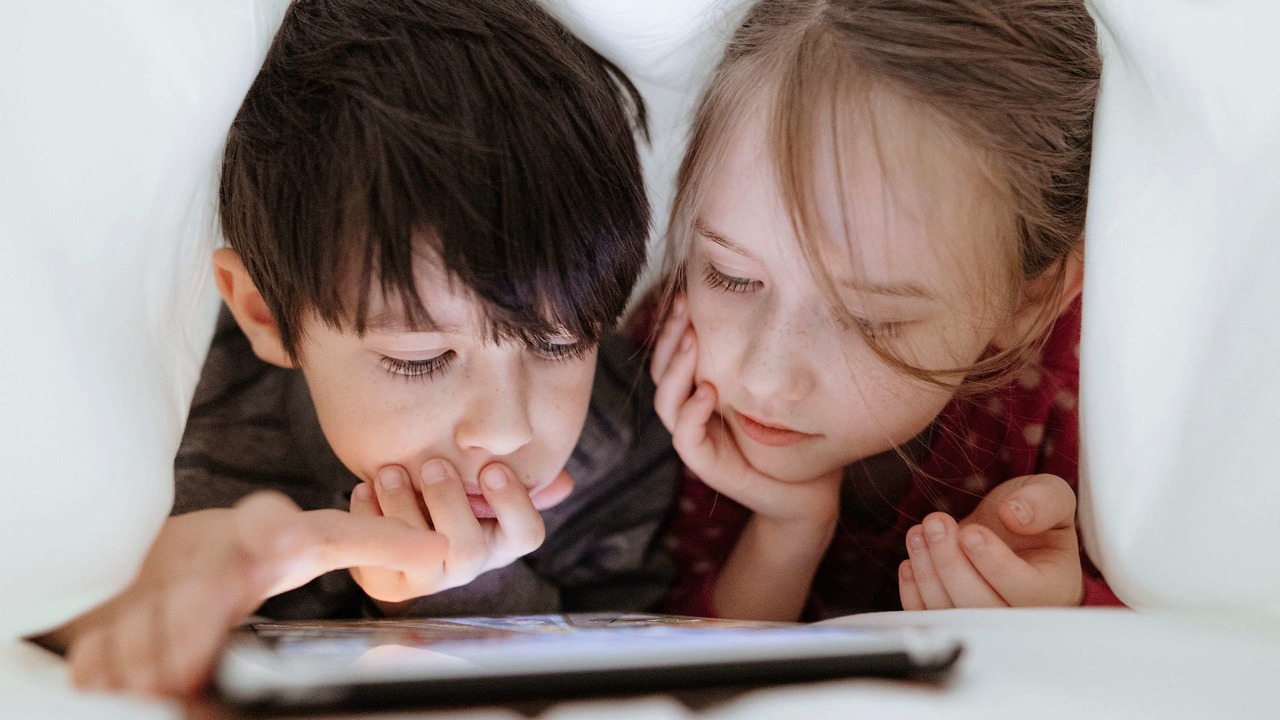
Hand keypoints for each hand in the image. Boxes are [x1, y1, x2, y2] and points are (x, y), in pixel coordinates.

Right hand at [53, 491, 445, 696]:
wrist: (152, 555)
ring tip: (158, 681)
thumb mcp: (308, 543)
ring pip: (140, 631)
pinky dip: (106, 670)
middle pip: (195, 595)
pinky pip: (98, 652)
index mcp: (257, 540)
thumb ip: (371, 545)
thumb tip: (438, 551)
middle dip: (190, 630)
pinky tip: (116, 682)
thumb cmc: (242, 555)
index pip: (268, 522)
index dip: (277, 529)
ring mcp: (147, 587)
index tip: (285, 538)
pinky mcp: (106, 613)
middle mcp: (200, 560)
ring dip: (147, 661)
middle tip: (185, 669)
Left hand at [348, 459, 569, 612]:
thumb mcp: (484, 477)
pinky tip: (362, 491)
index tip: (491, 468)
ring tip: (389, 472)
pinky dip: (367, 520)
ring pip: (420, 554)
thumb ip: (521, 475)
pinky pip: (376, 561)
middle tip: (433, 464)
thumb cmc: (452, 486)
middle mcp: (468, 564)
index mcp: (501, 539)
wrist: (401, 508)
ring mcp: (428, 578)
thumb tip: (562, 483)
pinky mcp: (387, 583)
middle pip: (468, 549)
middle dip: (449, 503)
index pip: (526, 535)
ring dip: (402, 508)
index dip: (512, 503)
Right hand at [650, 296, 840, 526]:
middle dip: (669, 337)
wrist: (809, 491)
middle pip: (660, 371)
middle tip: (685, 306)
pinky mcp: (707, 465)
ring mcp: (697, 440)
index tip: (688, 295)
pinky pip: (685, 438)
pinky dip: (691, 413)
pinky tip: (708, 392)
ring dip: (676, 369)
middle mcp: (693, 413)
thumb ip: (762, 358)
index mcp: (703, 392)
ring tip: (692, 341)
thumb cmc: (796, 436)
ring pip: (665, 402)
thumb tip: (761, 300)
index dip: (674, 325)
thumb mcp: (778, 388)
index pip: (673, 354)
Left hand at [898, 474, 1082, 608]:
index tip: (971, 531)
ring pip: (949, 613)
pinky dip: (913, 592)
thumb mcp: (1052, 495)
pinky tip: (911, 560)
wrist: (1010, 530)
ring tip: (920, 532)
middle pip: (980, 607)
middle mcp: (1019, 614)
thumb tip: (1014, 515)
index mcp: (1053, 590)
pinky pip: (928, 618)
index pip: (1025, 591)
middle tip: (935, 523)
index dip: (993, 563)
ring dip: (926, 573)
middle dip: (950, 563)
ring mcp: (983, 621)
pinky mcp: (953, 617)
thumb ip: (1044, 502)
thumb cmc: (1034, 517)